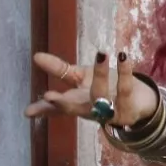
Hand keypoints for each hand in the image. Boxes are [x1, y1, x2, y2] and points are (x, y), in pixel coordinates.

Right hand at [24, 51, 158, 128]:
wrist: (137, 102)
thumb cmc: (104, 88)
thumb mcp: (79, 78)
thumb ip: (59, 69)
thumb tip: (36, 56)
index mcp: (76, 103)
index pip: (56, 108)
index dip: (43, 109)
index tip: (28, 111)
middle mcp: (89, 110)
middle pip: (74, 108)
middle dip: (62, 103)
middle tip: (49, 96)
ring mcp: (108, 112)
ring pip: (101, 95)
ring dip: (100, 76)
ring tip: (101, 54)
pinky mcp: (127, 108)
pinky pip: (125, 88)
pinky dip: (125, 72)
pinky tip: (123, 57)